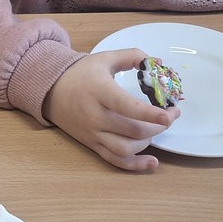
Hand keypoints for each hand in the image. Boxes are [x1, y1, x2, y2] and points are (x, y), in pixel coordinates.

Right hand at [42, 50, 179, 171]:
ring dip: (148, 142)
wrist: (51, 90)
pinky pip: (114, 160)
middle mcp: (95, 115)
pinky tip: (152, 162)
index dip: (150, 113)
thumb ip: (132, 56)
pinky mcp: (91, 144)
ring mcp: (93, 133)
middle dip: (158, 126)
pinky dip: (135, 165)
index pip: (127, 106)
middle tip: (171, 116)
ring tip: (156, 129)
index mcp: (100, 92)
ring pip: (126, 148)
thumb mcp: (105, 58)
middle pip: (132, 130)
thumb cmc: (81, 73)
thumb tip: (158, 63)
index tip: (170, 114)